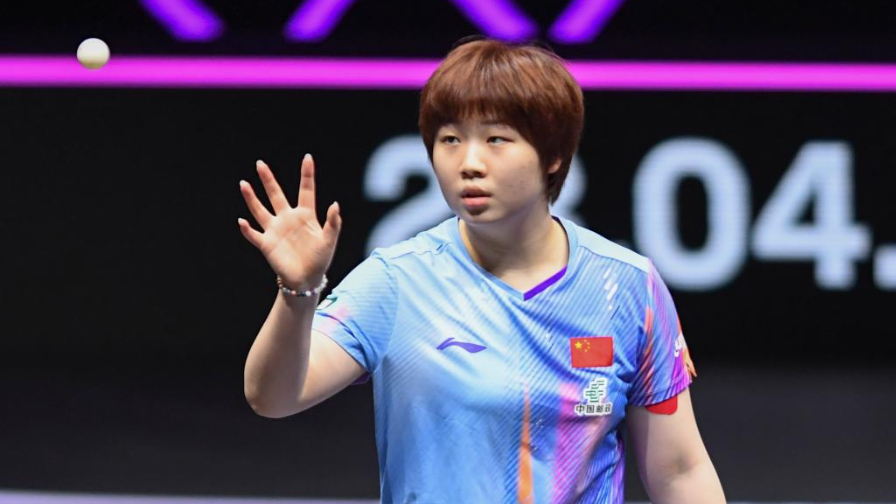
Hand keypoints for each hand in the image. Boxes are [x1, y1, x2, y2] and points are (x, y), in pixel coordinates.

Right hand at [238, 154, 341, 290]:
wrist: (307, 279)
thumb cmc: (320, 259)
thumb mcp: (330, 240)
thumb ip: (333, 223)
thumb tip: (335, 204)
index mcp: (306, 215)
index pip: (306, 190)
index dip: (307, 174)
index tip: (307, 157)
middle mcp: (288, 219)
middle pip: (276, 195)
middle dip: (268, 180)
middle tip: (260, 163)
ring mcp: (275, 230)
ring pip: (260, 210)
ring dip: (251, 198)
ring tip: (244, 184)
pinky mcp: (267, 244)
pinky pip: (254, 234)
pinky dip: (247, 229)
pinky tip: (242, 221)